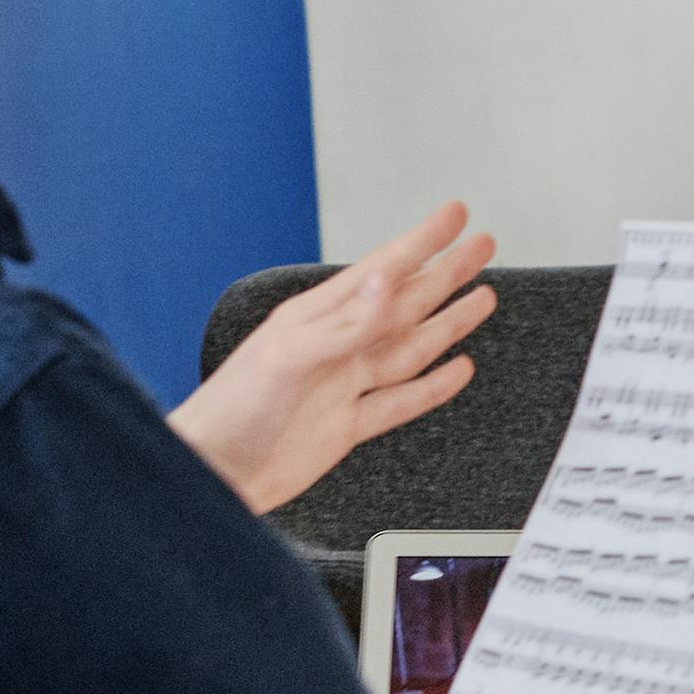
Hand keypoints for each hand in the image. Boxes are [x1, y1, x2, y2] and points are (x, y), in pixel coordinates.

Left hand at [167, 199, 498, 513]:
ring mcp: (343, 386)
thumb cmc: (230, 411)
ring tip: (482, 298)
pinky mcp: (346, 426)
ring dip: (448, 323)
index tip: (454, 216)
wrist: (211, 476)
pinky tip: (455, 369)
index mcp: (316, 317)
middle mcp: (335, 346)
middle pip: (405, 302)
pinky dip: (433, 386)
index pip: (383, 269)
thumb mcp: (288, 357)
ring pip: (410, 347)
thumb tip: (387, 283)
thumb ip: (345, 323)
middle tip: (482, 247)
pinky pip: (401, 400)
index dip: (422, 242)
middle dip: (445, 273)